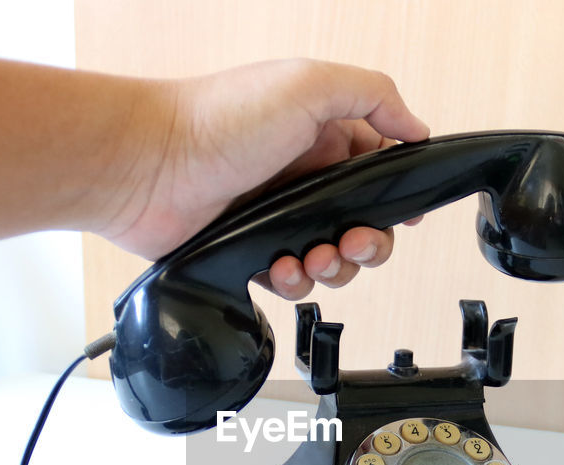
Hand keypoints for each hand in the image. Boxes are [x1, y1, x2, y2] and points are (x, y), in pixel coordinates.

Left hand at [96, 59, 429, 299]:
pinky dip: (294, 281)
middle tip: (354, 241)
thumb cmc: (216, 119)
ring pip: (332, 257)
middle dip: (371, 242)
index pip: (381, 166)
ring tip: (312, 256)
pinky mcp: (250, 251)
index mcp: (321, 132)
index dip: (397, 194)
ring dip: (335, 265)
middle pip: (363, 222)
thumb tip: (417, 127)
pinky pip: (292, 280)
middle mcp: (301, 173)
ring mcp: (275, 215)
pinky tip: (281, 267)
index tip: (403, 212)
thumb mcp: (309, 84)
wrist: (147, 167)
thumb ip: (374, 97)